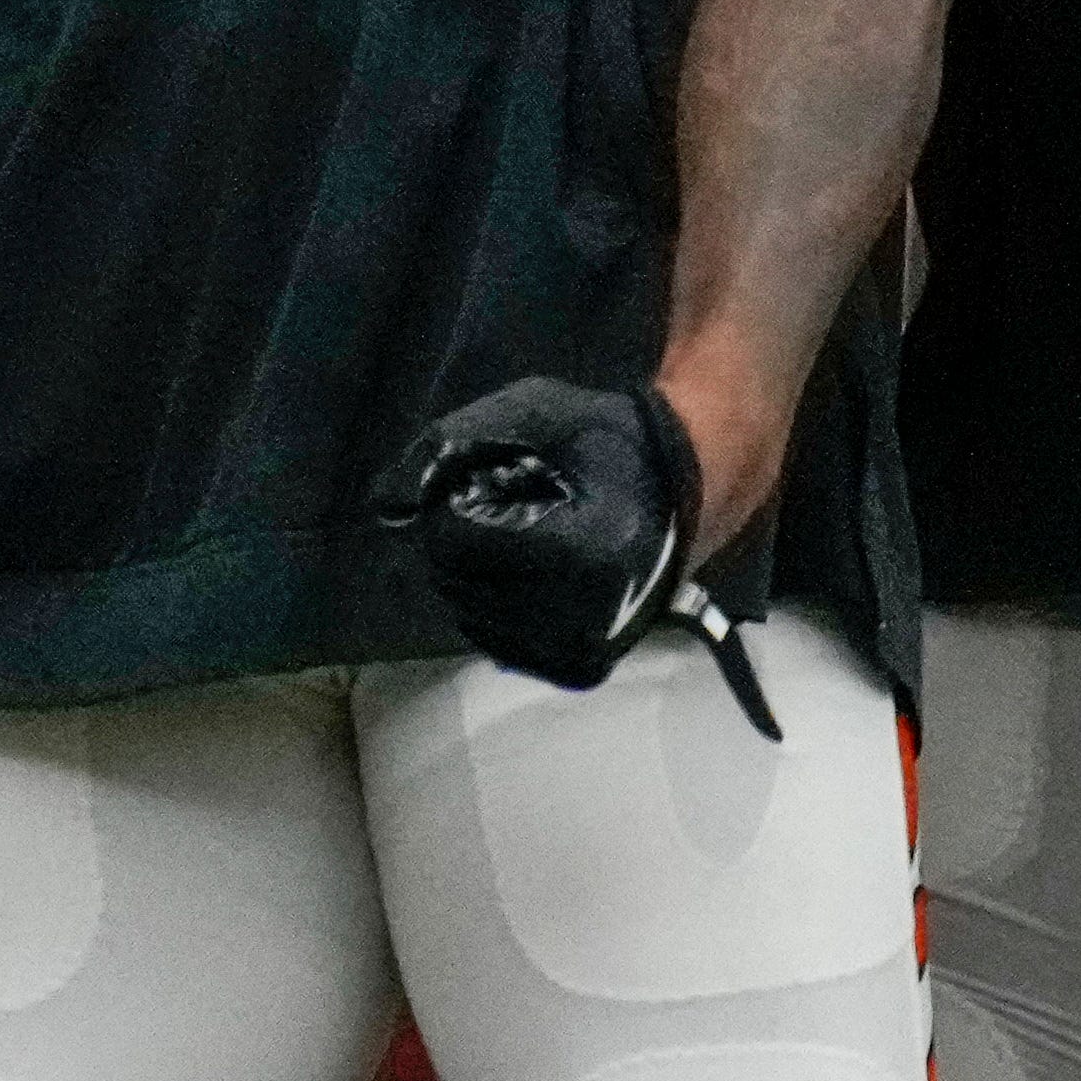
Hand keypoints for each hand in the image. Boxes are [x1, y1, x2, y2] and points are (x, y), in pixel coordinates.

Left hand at [386, 376, 774, 731]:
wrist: (698, 488)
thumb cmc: (611, 439)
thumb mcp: (533, 412)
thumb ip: (448, 446)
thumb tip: (383, 508)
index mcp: (586, 552)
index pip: (456, 540)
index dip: (453, 502)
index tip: (492, 479)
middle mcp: (590, 616)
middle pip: (455, 582)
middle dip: (459, 539)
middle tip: (512, 505)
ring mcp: (587, 650)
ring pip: (467, 616)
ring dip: (474, 574)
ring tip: (527, 537)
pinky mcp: (583, 668)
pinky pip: (495, 644)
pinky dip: (493, 607)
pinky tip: (528, 575)